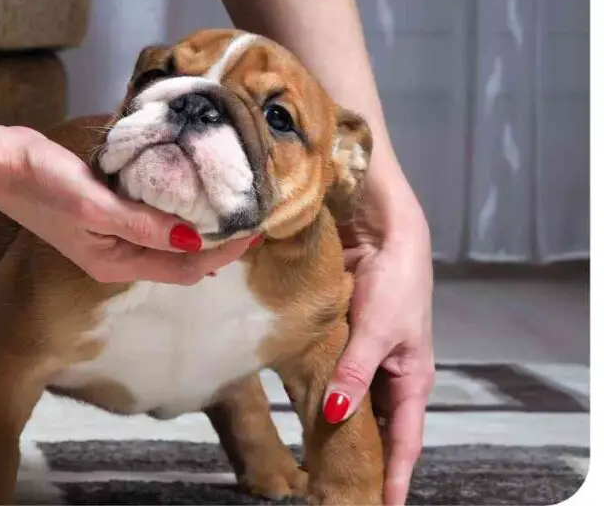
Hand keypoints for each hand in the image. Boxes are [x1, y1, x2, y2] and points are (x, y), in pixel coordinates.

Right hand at [0, 126, 253, 284]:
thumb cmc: (42, 186)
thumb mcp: (95, 206)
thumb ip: (143, 225)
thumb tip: (194, 239)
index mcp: (116, 263)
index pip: (185, 268)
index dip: (223, 253)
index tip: (255, 229)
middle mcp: (118, 255)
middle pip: (182, 257)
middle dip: (219, 241)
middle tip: (253, 213)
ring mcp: (112, 233)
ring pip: (169, 236)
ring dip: (201, 223)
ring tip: (232, 201)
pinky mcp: (106, 209)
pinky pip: (153, 215)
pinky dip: (177, 205)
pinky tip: (193, 186)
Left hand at [322, 189, 434, 505]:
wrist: (383, 233)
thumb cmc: (396, 281)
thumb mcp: (377, 331)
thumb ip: (355, 372)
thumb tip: (334, 413)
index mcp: (412, 380)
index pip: (405, 442)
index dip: (395, 476)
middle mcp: (391, 375)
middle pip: (378, 429)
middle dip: (363, 459)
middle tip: (339, 487)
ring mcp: (368, 360)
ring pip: (353, 405)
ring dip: (337, 428)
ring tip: (317, 462)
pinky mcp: (346, 342)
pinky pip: (335, 377)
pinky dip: (321, 393)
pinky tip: (301, 409)